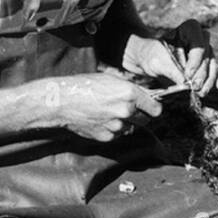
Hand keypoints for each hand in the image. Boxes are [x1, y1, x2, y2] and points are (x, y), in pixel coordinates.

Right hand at [41, 73, 160, 141]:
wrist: (62, 101)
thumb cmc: (84, 86)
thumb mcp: (111, 80)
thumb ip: (130, 89)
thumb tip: (145, 96)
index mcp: (130, 94)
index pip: (156, 109)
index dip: (153, 108)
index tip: (150, 108)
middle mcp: (126, 111)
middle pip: (146, 120)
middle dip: (140, 115)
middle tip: (127, 110)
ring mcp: (117, 126)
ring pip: (131, 128)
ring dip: (126, 123)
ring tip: (110, 113)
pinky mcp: (107, 137)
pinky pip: (117, 134)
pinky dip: (114, 130)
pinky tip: (102, 120)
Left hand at [121, 19, 217, 97]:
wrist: (150, 61)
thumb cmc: (152, 55)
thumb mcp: (157, 61)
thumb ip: (171, 70)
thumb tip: (185, 82)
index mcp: (189, 29)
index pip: (199, 45)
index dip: (195, 61)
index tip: (187, 74)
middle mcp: (201, 39)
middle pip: (207, 57)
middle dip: (202, 74)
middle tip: (194, 87)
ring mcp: (206, 52)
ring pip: (213, 66)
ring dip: (209, 80)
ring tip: (201, 92)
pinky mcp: (207, 65)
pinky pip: (217, 71)